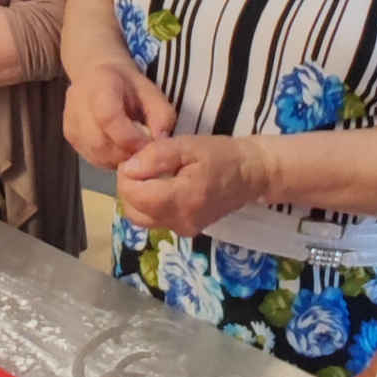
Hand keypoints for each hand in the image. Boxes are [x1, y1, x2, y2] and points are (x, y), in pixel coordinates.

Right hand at [63, 61, 176, 168]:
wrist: (97, 76)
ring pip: (95, 153)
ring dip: (119, 158)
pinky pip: (91, 157)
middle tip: (143, 149)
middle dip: (127, 152)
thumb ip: (162, 116)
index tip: (149, 141)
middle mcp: (78, 101)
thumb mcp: (153, 92)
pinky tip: (119, 148)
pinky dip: (110, 159)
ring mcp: (70, 120)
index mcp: (100, 83)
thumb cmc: (128, 85)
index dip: (131, 136)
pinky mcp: (69, 136)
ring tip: (132, 148)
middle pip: (100, 141)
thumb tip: (160, 143)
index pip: (108, 117)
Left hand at [116, 134, 267, 233]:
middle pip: (133, 210)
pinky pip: (155, 220)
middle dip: (128, 187)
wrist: (250, 174)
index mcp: (182, 199)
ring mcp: (183, 229)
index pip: (135, 195)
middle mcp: (180, 221)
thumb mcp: (187, 145)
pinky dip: (150, 204)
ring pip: (141, 218)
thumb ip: (156, 156)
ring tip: (150, 176)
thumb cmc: (221, 155)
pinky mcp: (185, 230)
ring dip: (137, 197)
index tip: (136, 158)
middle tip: (140, 166)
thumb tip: (129, 168)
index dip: (127, 175)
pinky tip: (161, 186)